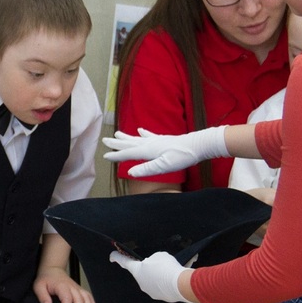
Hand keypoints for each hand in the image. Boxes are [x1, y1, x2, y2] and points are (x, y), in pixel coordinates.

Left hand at [34, 267, 97, 302]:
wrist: (53, 269)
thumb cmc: (45, 279)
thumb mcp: (38, 286)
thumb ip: (42, 296)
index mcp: (61, 286)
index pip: (66, 297)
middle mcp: (71, 287)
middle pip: (79, 298)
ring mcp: (77, 288)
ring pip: (86, 297)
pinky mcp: (80, 290)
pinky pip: (88, 296)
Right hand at [102, 126, 228, 177]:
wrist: (197, 145)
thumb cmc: (182, 157)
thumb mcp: (164, 166)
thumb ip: (147, 169)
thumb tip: (130, 173)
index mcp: (148, 151)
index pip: (128, 154)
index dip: (116, 155)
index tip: (104, 155)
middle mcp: (150, 143)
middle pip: (130, 143)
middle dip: (117, 143)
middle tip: (104, 140)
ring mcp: (157, 140)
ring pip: (137, 138)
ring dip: (126, 137)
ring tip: (117, 133)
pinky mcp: (163, 139)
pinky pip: (149, 135)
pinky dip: (143, 133)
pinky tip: (140, 129)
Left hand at [109, 250, 198, 302]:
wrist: (180, 285)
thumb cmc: (167, 267)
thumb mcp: (159, 256)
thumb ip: (152, 260)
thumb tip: (152, 265)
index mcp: (137, 270)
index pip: (124, 262)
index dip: (117, 257)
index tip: (112, 256)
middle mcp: (140, 282)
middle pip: (141, 272)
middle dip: (148, 268)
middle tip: (159, 264)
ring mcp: (149, 291)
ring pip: (151, 280)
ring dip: (157, 276)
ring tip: (168, 272)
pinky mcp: (159, 297)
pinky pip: (159, 287)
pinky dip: (163, 283)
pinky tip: (171, 279)